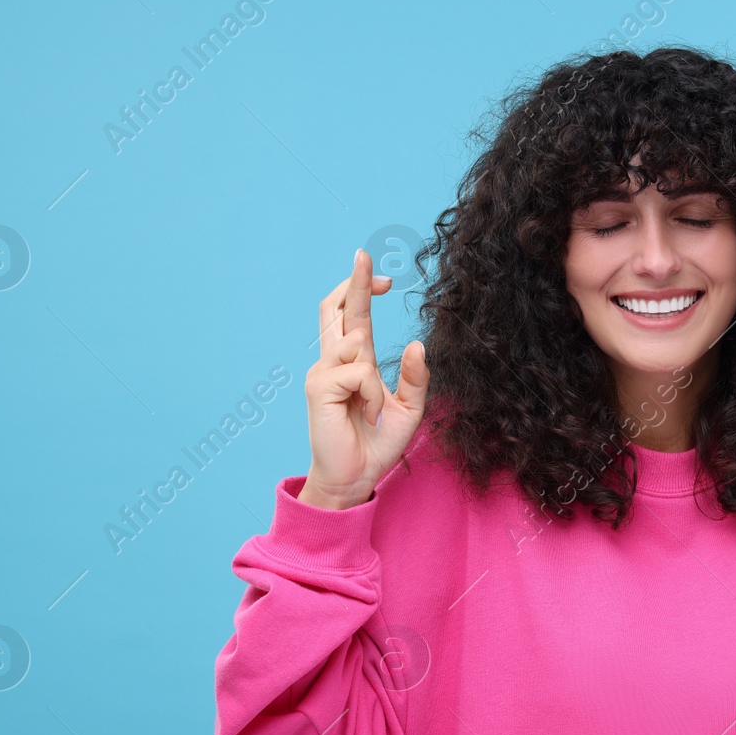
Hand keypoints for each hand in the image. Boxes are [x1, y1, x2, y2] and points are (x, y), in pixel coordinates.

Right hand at [299, 248, 429, 509]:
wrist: (357, 477)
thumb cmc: (379, 442)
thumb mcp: (410, 407)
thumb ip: (415, 377)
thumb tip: (417, 344)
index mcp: (354, 362)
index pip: (351, 314)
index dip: (361, 289)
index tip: (380, 274)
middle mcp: (334, 362)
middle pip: (335, 308)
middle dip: (352, 282)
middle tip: (365, 257)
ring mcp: (322, 373)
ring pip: (356, 342)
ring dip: (376, 377)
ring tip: (374, 410)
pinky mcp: (318, 388)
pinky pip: (358, 373)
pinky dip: (373, 393)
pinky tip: (367, 414)